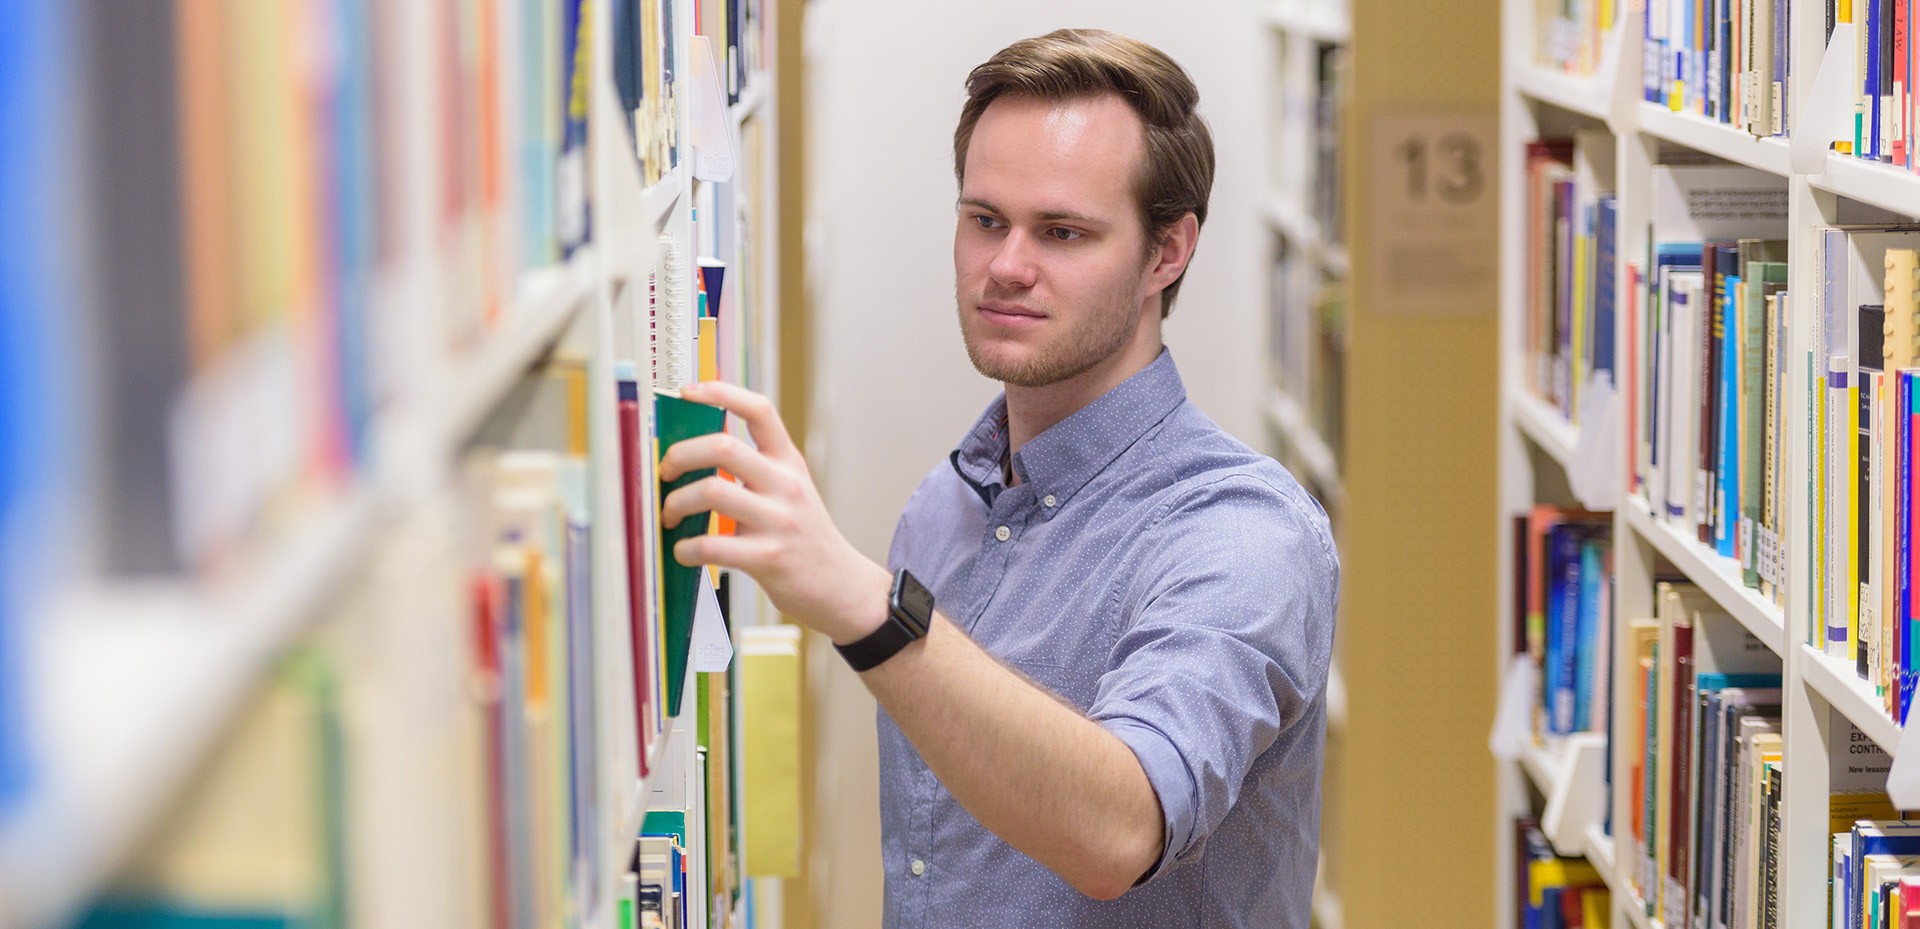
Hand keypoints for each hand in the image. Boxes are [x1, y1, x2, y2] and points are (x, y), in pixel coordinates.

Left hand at [657, 381, 891, 644]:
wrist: (843, 587)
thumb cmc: (806, 539)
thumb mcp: (792, 491)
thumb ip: (756, 470)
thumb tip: (695, 454)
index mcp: (789, 463)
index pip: (759, 410)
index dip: (720, 393)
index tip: (687, 393)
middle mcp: (786, 485)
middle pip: (722, 447)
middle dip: (680, 456)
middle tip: (666, 472)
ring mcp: (779, 521)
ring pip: (711, 491)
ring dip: (676, 503)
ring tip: (670, 516)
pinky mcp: (768, 558)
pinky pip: (711, 545)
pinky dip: (685, 548)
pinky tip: (684, 551)